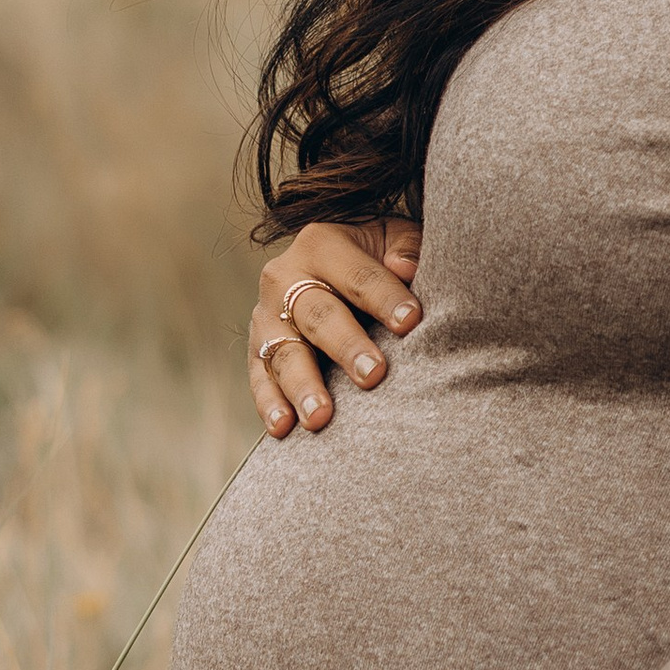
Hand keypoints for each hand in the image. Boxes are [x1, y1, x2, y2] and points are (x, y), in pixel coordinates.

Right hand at [249, 218, 422, 436]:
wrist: (333, 274)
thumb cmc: (376, 260)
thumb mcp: (393, 240)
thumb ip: (406, 249)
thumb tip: (403, 267)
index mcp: (321, 244)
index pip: (358, 275)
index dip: (385, 298)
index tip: (412, 323)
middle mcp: (285, 276)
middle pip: (318, 315)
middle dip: (346, 346)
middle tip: (373, 374)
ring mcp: (266, 316)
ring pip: (283, 352)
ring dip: (303, 386)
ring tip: (322, 416)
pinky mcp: (256, 350)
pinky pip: (259, 379)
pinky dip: (270, 405)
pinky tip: (284, 429)